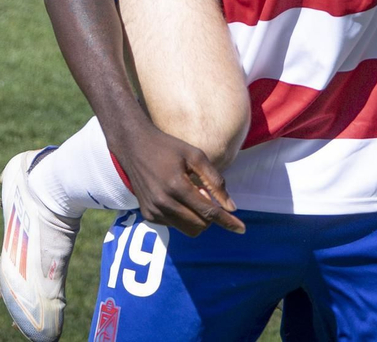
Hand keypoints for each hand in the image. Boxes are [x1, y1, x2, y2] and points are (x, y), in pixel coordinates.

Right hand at [111, 123, 245, 237]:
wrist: (134, 146)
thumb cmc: (168, 148)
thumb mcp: (195, 155)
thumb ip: (214, 181)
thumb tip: (231, 207)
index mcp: (176, 186)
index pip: (208, 212)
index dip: (227, 221)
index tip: (242, 229)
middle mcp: (163, 203)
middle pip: (200, 225)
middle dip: (210, 216)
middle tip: (204, 192)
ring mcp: (153, 211)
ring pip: (188, 229)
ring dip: (197, 218)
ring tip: (191, 194)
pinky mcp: (148, 215)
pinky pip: (174, 225)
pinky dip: (183, 216)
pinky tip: (177, 197)